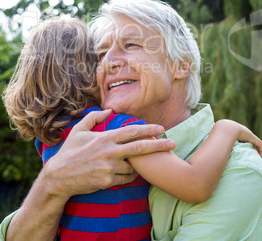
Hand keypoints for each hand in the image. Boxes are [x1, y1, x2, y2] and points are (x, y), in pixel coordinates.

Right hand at [43, 109, 175, 201]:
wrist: (58, 177)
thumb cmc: (69, 152)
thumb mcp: (79, 130)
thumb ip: (94, 117)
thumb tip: (109, 110)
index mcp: (105, 138)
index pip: (131, 132)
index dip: (148, 129)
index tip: (161, 128)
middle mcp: (110, 152)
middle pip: (140, 148)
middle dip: (159, 145)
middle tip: (173, 143)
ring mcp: (109, 168)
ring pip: (134, 166)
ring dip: (141, 165)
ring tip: (143, 163)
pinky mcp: (108, 182)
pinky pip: (126, 178)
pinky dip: (130, 175)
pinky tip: (130, 172)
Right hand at [217, 119, 261, 158]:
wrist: (226, 129)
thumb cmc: (221, 135)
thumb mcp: (221, 140)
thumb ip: (219, 145)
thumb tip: (214, 151)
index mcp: (237, 133)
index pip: (244, 139)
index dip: (246, 144)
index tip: (246, 150)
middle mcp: (244, 133)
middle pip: (251, 140)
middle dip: (253, 147)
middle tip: (254, 154)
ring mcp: (248, 135)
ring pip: (257, 143)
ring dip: (259, 149)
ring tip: (260, 156)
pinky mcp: (252, 137)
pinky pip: (260, 144)